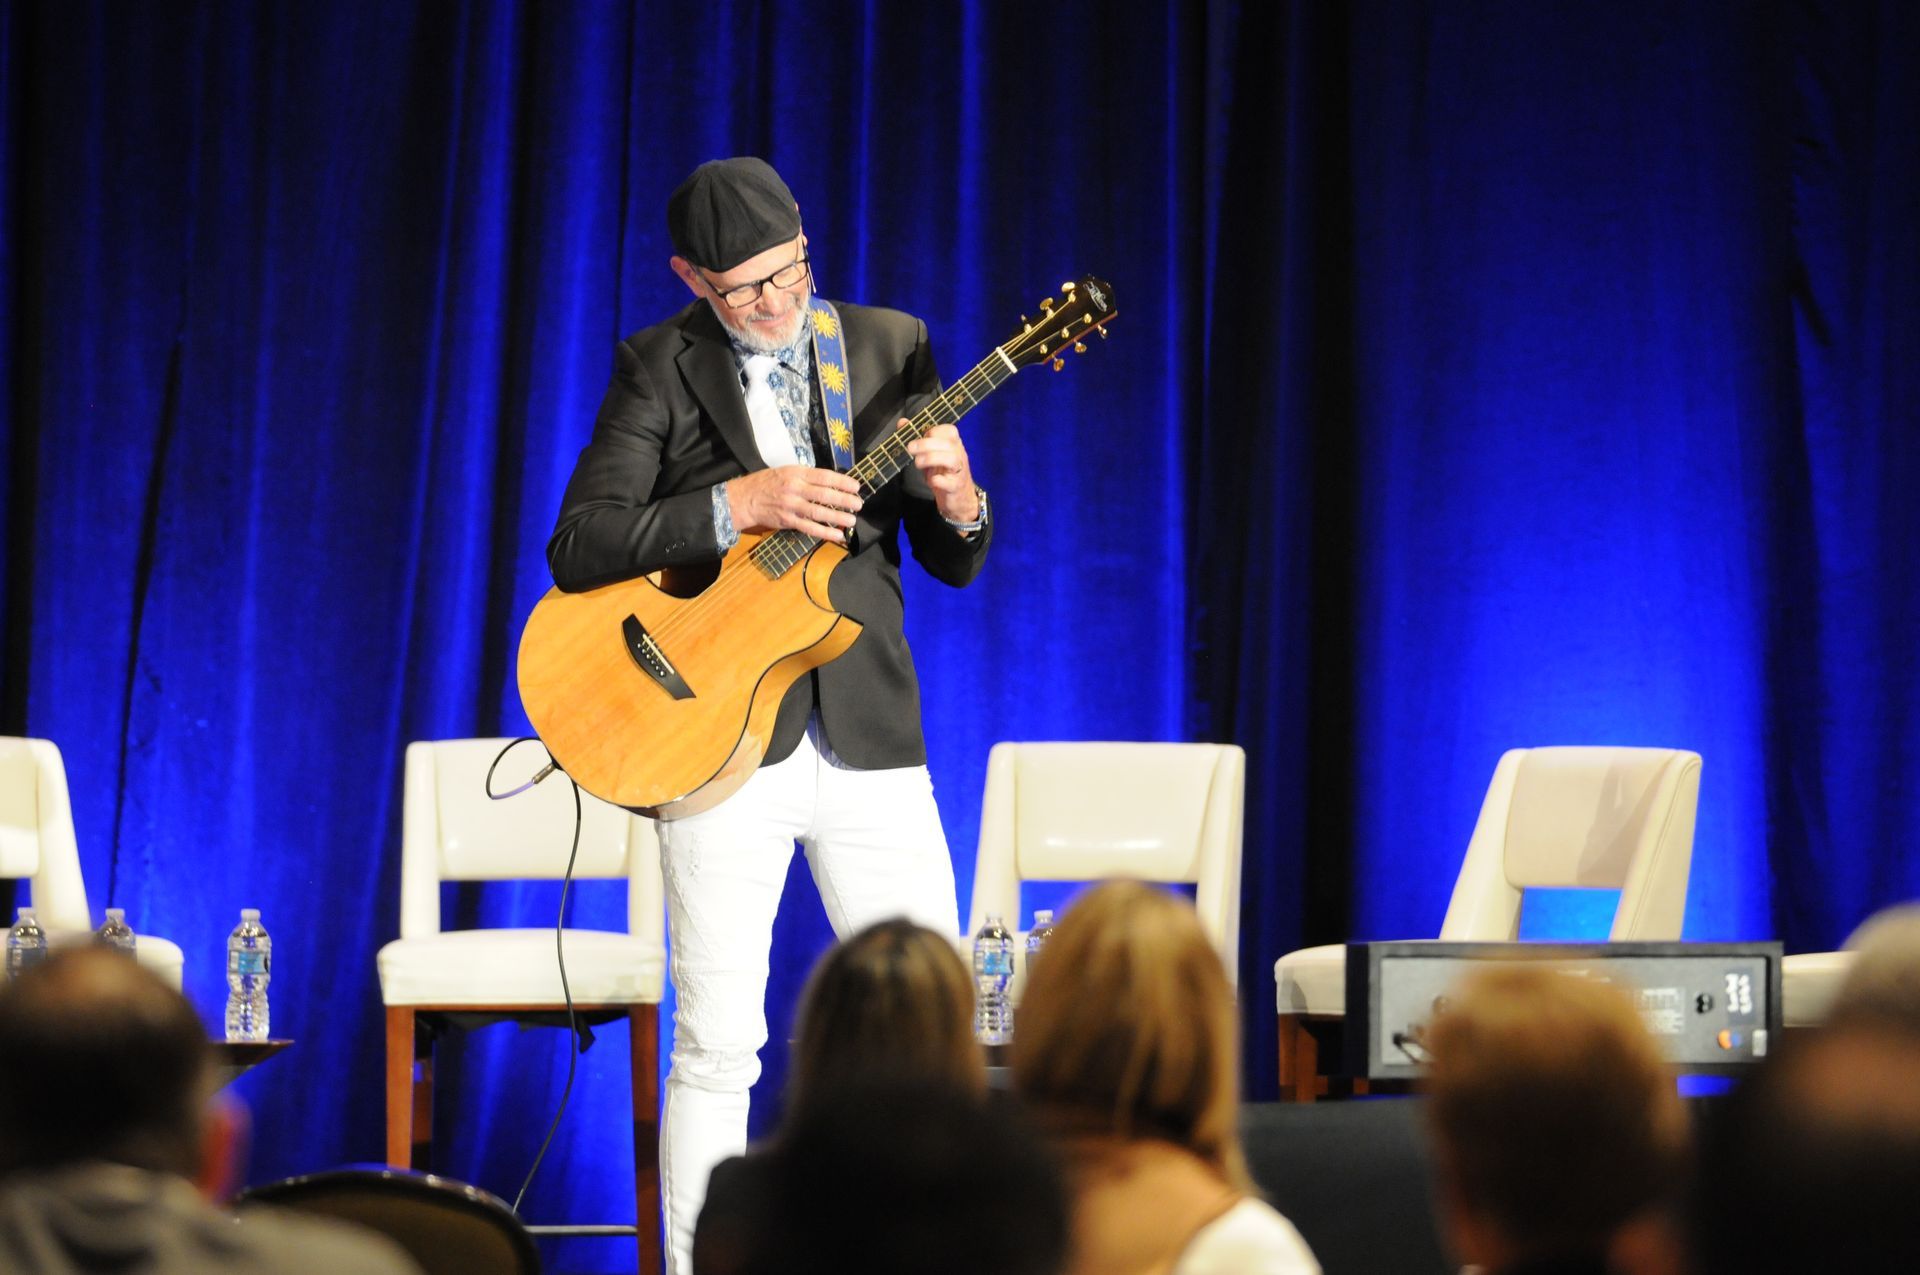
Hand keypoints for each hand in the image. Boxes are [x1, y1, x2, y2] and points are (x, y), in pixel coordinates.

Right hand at [728, 465, 863, 541]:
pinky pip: (809, 528)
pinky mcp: (788, 521)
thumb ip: (807, 476)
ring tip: (852, 520)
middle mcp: (795, 488)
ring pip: (819, 512)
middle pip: (825, 494)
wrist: (745, 499)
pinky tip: (837, 535)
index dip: (842, 481)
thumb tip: (830, 483)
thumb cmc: (767, 483)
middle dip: (844, 500)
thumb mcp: (786, 471)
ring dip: (837, 517)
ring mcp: (791, 506)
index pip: (824, 476)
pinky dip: (825, 532)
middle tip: (859, 504)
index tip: (856, 486)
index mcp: (796, 473)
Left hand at [905, 422, 979, 521]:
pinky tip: (931, 480)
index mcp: (954, 444)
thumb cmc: (943, 472)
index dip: (933, 431)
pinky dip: (939, 480)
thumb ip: (918, 438)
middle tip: (910, 448)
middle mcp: (959, 455)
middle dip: (925, 444)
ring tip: (918, 463)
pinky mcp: (955, 487)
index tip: (920, 436)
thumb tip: (903, 422)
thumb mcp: (930, 454)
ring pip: (951, 459)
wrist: (960, 498)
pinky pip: (950, 482)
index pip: (950, 430)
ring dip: (931, 459)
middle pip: (947, 443)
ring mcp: (959, 471)